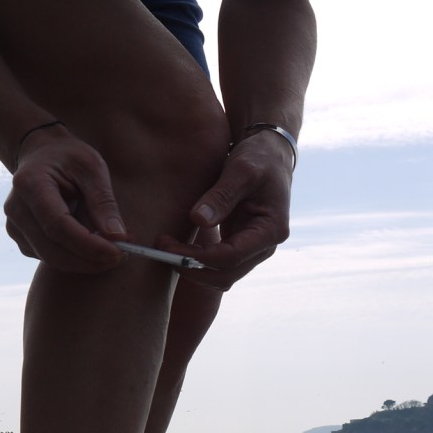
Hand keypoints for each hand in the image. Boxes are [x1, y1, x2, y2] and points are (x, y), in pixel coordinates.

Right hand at [3, 127, 127, 272]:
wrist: (40, 154)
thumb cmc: (68, 157)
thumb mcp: (92, 167)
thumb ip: (103, 202)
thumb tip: (118, 237)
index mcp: (30, 184)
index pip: (58, 226)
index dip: (89, 245)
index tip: (118, 252)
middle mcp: (16, 209)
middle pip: (53, 250)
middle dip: (90, 260)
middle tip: (121, 256)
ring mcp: (14, 227)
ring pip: (52, 259)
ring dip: (85, 261)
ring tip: (113, 248)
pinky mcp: (21, 239)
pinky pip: (50, 258)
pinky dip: (75, 258)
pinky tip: (93, 245)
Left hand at [156, 131, 293, 290]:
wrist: (269, 156)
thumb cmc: (259, 158)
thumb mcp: (242, 170)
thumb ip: (222, 195)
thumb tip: (198, 220)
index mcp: (271, 230)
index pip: (231, 257)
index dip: (199, 257)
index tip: (170, 248)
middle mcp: (264, 248)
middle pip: (225, 276)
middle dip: (191, 268)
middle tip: (161, 250)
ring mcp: (252, 251)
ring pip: (219, 277)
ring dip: (191, 268)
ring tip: (165, 247)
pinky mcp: (238, 248)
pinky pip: (215, 267)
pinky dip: (195, 262)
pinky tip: (176, 246)